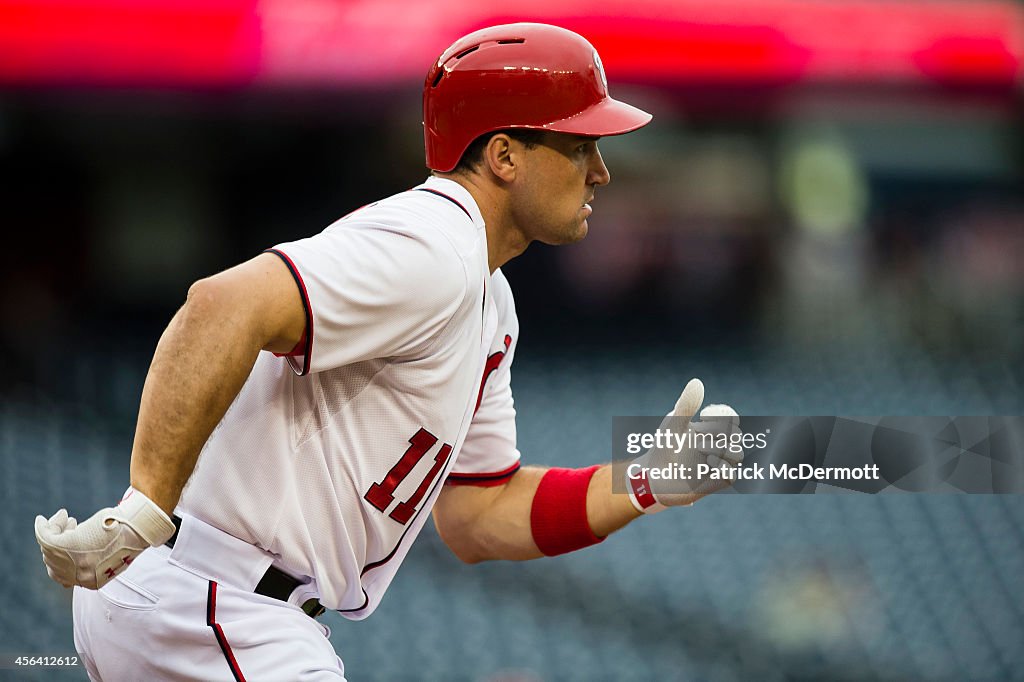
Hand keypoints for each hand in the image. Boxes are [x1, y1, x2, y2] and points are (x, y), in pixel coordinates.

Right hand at [34, 488, 175, 588]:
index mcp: (93, 582)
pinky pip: (45, 537)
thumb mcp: (109, 552)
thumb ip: (91, 560)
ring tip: (69, 519)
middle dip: (58, 543)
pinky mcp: (66, 545)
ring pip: (49, 548)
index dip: (59, 561)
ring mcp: (73, 563)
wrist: (138, 527)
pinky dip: (43, 528)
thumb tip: (72, 561)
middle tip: (69, 524)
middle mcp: (81, 577)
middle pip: (54, 563)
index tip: (65, 540)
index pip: (64, 577)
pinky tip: (42, 520)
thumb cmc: (128, 534)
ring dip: (55, 532)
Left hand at [626, 378, 743, 512]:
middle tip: (700, 431)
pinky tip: (708, 462)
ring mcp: (717, 465)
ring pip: (737, 454)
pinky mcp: (713, 482)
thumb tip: (697, 382)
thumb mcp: (673, 425)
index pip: (730, 418)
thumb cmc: (663, 447)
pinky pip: (731, 476)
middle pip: (736, 434)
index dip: (725, 414)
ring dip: (723, 449)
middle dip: (721, 431)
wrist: (652, 476)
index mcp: (710, 430)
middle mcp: (717, 446)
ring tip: (702, 449)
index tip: (704, 414)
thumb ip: (686, 405)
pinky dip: (724, 468)